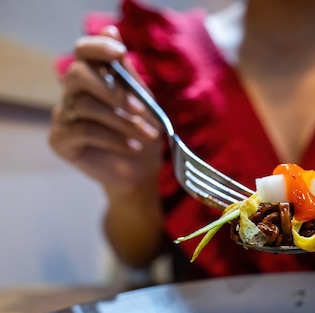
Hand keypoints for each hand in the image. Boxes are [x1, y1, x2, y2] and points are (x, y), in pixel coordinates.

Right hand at [49, 26, 161, 197]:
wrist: (141, 172)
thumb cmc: (142, 133)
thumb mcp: (142, 100)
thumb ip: (127, 71)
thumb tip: (112, 30)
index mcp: (93, 78)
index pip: (84, 51)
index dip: (98, 46)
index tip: (120, 52)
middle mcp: (73, 93)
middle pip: (77, 74)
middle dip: (113, 90)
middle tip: (140, 108)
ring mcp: (63, 116)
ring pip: (86, 107)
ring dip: (123, 121)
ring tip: (147, 135)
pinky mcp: (60, 140)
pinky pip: (83, 130)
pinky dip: (113, 138)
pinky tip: (132, 146)